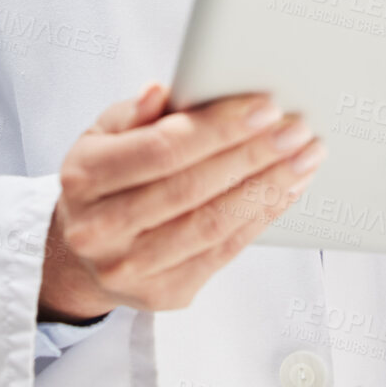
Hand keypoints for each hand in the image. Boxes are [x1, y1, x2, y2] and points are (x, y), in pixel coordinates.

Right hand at [39, 81, 325, 323]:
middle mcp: (101, 229)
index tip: (265, 106)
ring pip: (212, 224)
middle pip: (192, 188)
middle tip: (297, 129)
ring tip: (303, 158)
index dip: (219, 128)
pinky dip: (260, 218)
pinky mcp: (164, 295)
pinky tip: (285, 190)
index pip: (163, 149)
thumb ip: (137, 113)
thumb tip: (162, 91)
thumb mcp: (104, 134)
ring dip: (267, 187)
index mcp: (85, 177)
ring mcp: (130, 269)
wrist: (82, 252)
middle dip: (253, 154)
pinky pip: (223, 252)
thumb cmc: (105, 177)